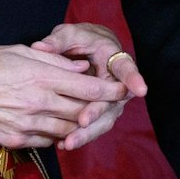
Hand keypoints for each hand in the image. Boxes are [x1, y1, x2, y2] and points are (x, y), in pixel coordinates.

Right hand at [0, 44, 126, 150]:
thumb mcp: (17, 51)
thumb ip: (52, 60)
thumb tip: (80, 67)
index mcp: (40, 76)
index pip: (88, 88)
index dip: (110, 90)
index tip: (125, 89)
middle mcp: (37, 102)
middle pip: (82, 112)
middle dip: (98, 109)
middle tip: (108, 105)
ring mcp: (26, 124)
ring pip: (67, 130)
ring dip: (78, 124)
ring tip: (83, 116)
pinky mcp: (15, 140)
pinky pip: (46, 141)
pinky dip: (56, 134)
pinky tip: (55, 125)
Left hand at [29, 22, 147, 149]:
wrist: (90, 50)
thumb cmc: (82, 40)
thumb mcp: (71, 34)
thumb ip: (58, 41)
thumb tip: (39, 46)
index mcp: (114, 58)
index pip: (125, 68)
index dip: (133, 79)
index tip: (140, 90)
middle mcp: (117, 83)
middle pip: (112, 101)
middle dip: (97, 112)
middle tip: (83, 122)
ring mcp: (111, 101)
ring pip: (103, 120)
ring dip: (87, 132)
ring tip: (68, 142)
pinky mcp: (100, 113)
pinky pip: (93, 127)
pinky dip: (80, 136)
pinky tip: (63, 144)